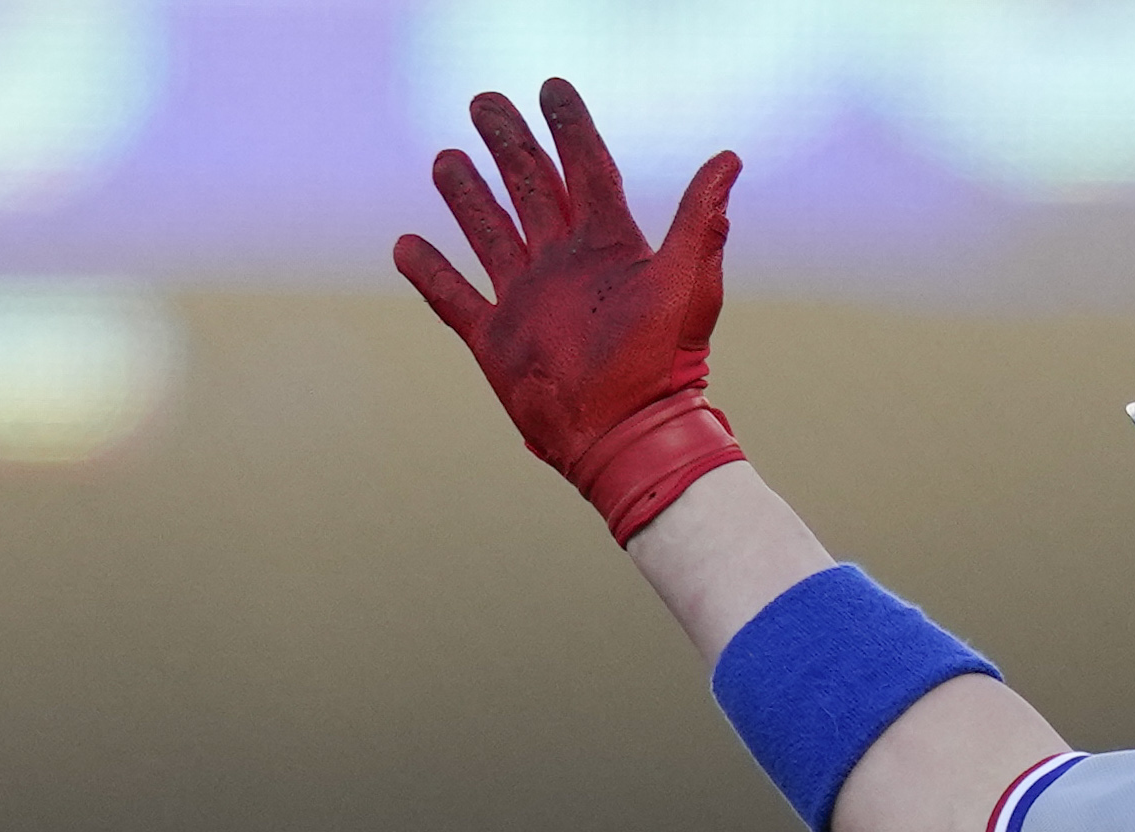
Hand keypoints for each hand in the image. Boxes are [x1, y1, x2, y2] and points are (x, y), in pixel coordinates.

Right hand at [391, 78, 747, 543]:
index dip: (569, 127)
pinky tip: (405, 244)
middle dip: (507, 143)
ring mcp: (527, 300)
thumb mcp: (689, 286)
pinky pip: (453, 297)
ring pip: (488, 231)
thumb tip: (729, 159)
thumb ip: (700, 220)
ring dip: (467, 194)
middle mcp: (564, 264)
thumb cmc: (664, 368)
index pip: (584, 167)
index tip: (552, 88)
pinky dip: (429, 271)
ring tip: (446, 158)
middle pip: (528, 186)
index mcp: (608, 245)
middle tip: (484, 102)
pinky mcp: (497, 341)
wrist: (628, 440)